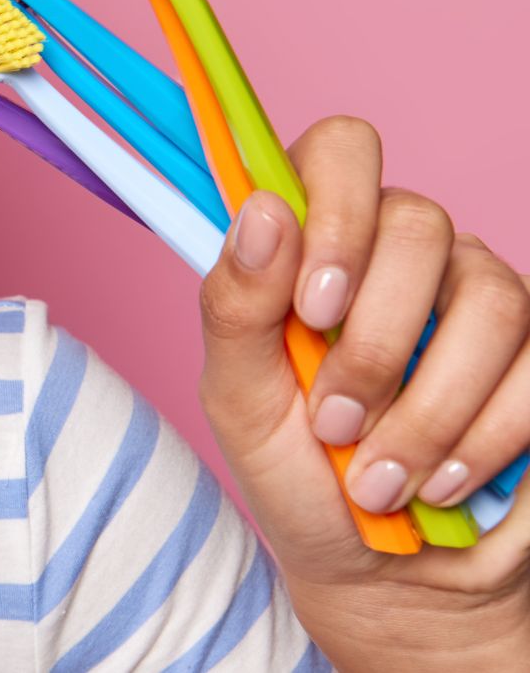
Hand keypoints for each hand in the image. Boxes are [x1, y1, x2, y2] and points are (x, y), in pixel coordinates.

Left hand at [196, 116, 529, 667]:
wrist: (379, 574)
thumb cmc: (296, 475)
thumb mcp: (239, 400)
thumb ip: (235, 305)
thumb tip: (262, 211)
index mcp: (319, 240)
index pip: (339, 150)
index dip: (335, 209)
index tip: (313, 304)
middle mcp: (405, 251)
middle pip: (418, 223)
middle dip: (373, 342)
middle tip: (333, 423)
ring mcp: (481, 298)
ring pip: (488, 297)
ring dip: (426, 406)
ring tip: (378, 476)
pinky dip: (483, 436)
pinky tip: (440, 483)